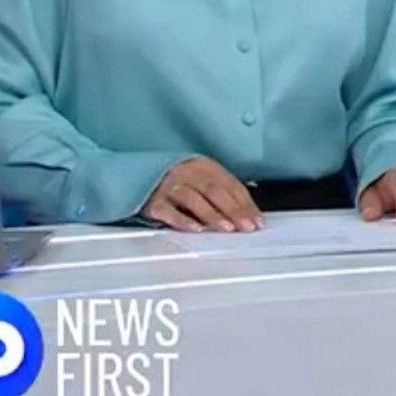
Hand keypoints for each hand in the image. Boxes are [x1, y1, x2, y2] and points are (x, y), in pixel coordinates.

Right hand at [141, 157, 262, 232]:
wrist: (139, 177)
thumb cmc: (179, 182)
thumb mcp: (203, 181)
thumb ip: (224, 194)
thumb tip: (250, 215)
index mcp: (204, 166)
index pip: (229, 185)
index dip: (245, 204)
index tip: (257, 221)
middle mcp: (187, 173)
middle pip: (214, 190)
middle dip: (233, 210)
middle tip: (246, 227)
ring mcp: (168, 186)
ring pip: (193, 199)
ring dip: (212, 214)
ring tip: (226, 229)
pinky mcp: (153, 202)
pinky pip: (168, 211)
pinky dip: (182, 220)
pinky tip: (196, 229)